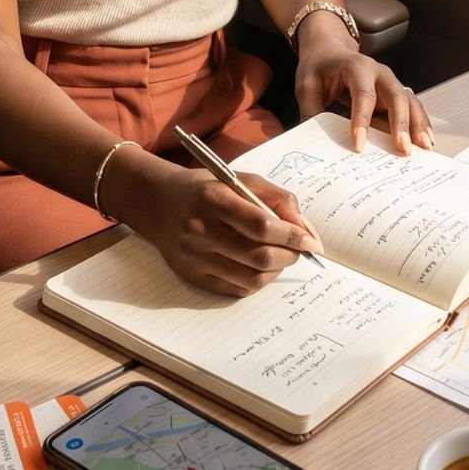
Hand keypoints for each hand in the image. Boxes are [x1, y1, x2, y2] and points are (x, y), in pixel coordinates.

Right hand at [102, 147, 322, 297]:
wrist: (157, 203)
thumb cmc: (206, 189)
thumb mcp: (239, 179)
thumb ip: (277, 198)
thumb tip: (305, 230)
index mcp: (213, 199)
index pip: (261, 225)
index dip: (292, 236)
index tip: (311, 241)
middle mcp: (201, 231)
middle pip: (259, 256)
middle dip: (289, 256)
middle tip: (298, 250)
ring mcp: (195, 258)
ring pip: (251, 278)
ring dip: (276, 271)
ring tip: (280, 257)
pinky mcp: (192, 276)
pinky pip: (236, 290)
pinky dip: (257, 281)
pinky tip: (260, 267)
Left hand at [294, 15, 434, 155]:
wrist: (330, 48)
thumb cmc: (318, 66)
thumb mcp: (306, 85)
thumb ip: (310, 111)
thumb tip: (311, 142)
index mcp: (355, 67)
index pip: (362, 94)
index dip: (362, 120)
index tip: (359, 145)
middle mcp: (379, 72)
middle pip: (395, 96)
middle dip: (401, 124)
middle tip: (403, 149)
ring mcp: (390, 82)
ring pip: (409, 101)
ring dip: (418, 124)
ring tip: (424, 147)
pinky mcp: (395, 92)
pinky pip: (412, 106)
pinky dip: (421, 123)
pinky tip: (426, 141)